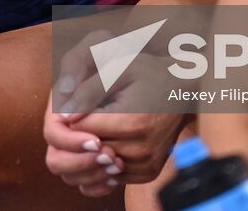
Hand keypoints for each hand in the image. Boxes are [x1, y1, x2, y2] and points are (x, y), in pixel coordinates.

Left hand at [44, 28, 186, 198]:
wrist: (183, 91)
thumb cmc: (150, 73)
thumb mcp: (120, 69)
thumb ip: (90, 90)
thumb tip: (64, 116)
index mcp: (131, 122)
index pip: (80, 130)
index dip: (69, 119)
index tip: (72, 106)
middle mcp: (140, 149)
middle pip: (86, 153)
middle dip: (74, 137)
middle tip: (77, 120)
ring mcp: (145, 164)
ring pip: (96, 168)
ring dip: (86, 153)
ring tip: (90, 130)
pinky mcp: (147, 172)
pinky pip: (111, 178)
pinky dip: (101, 165)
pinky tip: (102, 145)